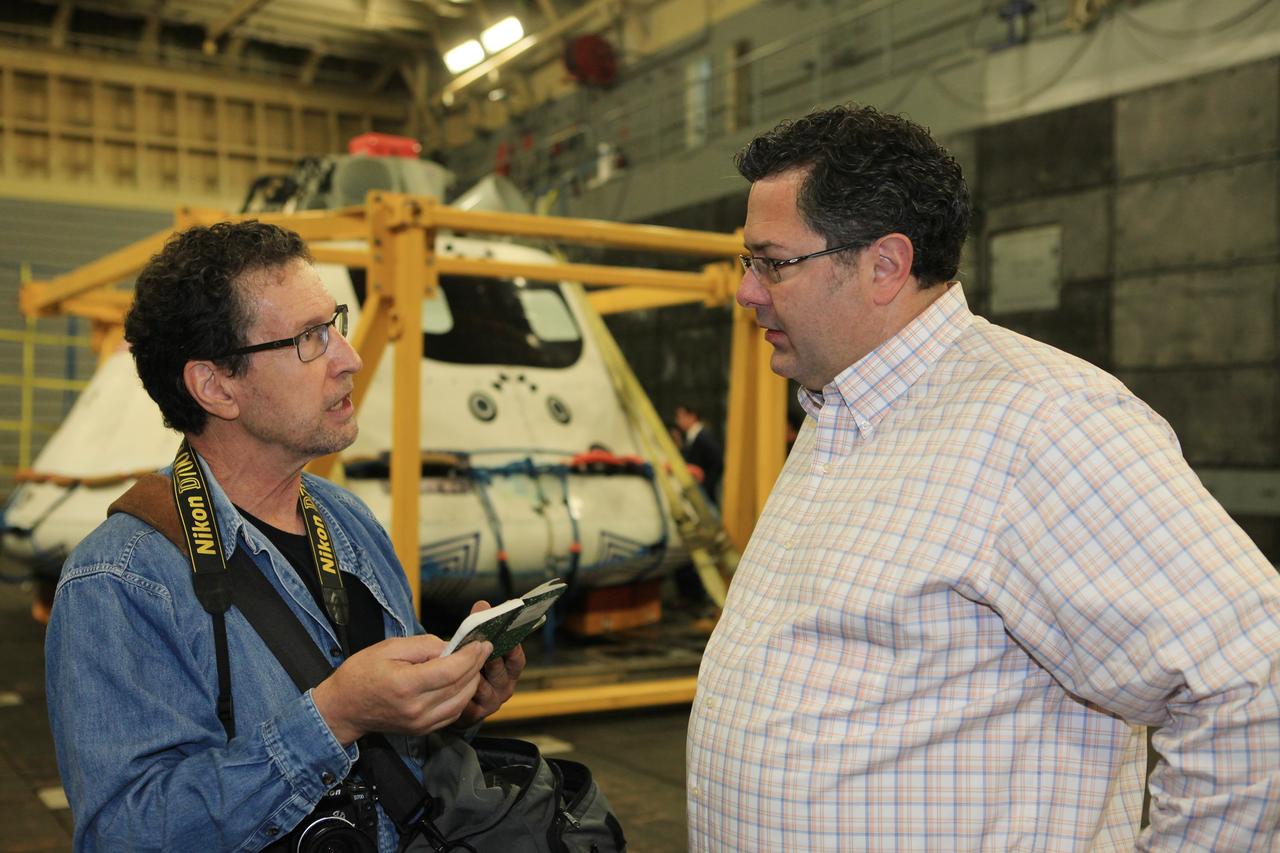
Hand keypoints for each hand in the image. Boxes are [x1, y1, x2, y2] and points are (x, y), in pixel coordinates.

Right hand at [312, 635, 490, 745]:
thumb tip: (450, 646)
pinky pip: (453, 713)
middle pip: (460, 686)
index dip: (470, 656)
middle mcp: (416, 708)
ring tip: (473, 662)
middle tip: (483, 648)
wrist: (344, 708)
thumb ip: (423, 645)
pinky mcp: (422, 730)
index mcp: (405, 685)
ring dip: (473, 681)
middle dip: (476, 665)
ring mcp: (420, 723)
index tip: (481, 642)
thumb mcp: (388, 647)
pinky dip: (462, 696)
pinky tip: (461, 681)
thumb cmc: (361, 673)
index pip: (450, 671)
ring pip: (461, 702)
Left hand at [457, 600, 526, 725]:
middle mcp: (504, 685)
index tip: (507, 636)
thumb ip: (480, 624)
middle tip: (483, 648)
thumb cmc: (471, 664)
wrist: (454, 696)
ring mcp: (491, 701)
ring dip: (475, 677)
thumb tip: (482, 604)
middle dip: (492, 660)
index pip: (517, 658)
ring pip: (484, 688)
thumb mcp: (478, 642)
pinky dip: (463, 693)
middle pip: (502, 673)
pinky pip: (469, 703)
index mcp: (510, 667)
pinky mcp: (474, 713)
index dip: (513, 647)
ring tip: (466, 666)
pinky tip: (452, 684)